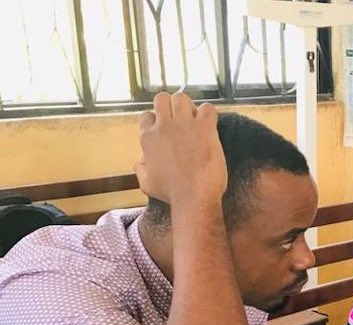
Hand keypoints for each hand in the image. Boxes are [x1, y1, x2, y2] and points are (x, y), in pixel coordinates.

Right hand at [134, 92, 226, 206]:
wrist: (194, 196)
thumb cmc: (171, 193)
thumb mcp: (146, 183)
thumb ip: (140, 167)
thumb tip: (142, 158)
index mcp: (148, 138)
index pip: (147, 116)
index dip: (157, 121)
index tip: (166, 130)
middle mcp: (164, 127)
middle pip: (162, 99)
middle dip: (170, 106)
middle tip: (181, 120)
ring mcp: (184, 125)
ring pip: (181, 98)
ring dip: (188, 106)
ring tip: (195, 120)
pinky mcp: (205, 128)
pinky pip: (207, 108)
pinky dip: (209, 113)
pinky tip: (210, 125)